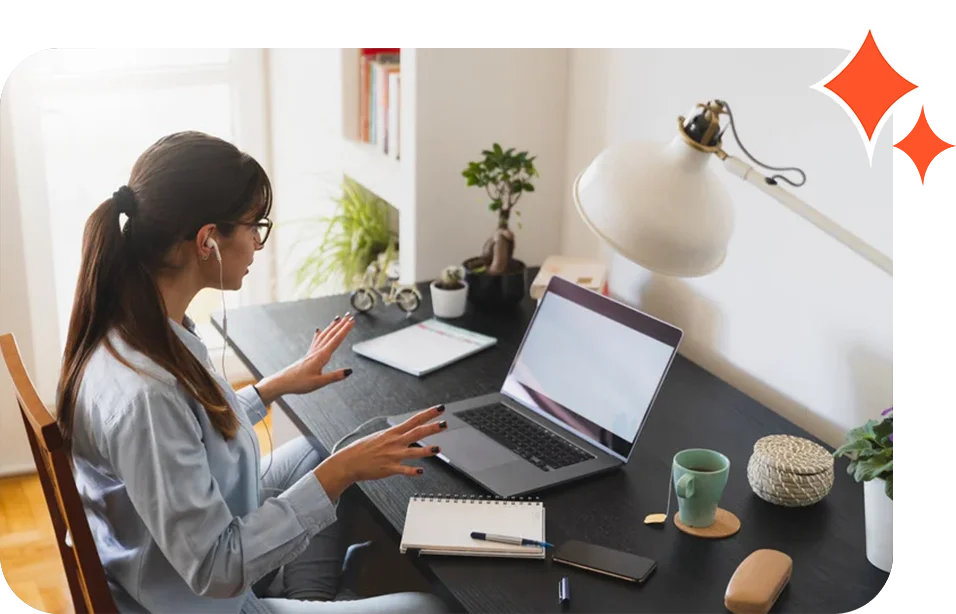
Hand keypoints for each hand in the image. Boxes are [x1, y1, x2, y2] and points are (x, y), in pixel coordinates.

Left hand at [262, 314, 354, 399]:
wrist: (283, 382)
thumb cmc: (298, 383)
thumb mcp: (319, 383)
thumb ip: (335, 376)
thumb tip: (348, 371)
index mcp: (321, 357)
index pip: (336, 340)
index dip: (345, 330)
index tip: (352, 322)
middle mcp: (316, 351)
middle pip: (331, 335)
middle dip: (341, 325)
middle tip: (349, 316)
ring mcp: (312, 352)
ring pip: (324, 335)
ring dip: (332, 326)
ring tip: (338, 319)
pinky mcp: (308, 354)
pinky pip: (316, 340)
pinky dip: (319, 334)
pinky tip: (319, 330)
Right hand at [314, 405, 447, 499]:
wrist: (349, 462)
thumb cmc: (362, 449)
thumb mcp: (379, 436)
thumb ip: (394, 435)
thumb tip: (403, 432)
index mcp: (392, 433)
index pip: (414, 420)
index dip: (428, 414)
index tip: (439, 409)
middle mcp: (394, 442)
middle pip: (417, 433)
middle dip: (432, 428)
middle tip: (445, 423)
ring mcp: (393, 455)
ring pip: (413, 452)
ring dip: (426, 451)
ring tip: (438, 449)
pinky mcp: (389, 468)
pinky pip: (404, 470)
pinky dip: (413, 471)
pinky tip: (421, 472)